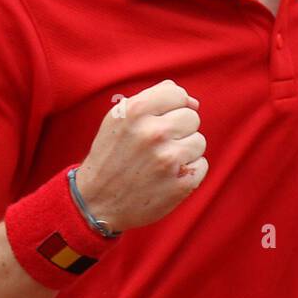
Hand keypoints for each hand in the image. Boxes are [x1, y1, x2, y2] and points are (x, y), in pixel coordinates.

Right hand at [73, 80, 207, 232]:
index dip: (171, 107)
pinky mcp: (181, 185)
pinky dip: (188, 172)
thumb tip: (194, 102)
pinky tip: (167, 177)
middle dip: (179, 130)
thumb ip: (155, 99)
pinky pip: (202, 165)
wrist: (96, 203)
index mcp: (136, 111)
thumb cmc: (111, 156)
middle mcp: (153, 133)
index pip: (177, 94)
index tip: (158, 121)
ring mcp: (168, 160)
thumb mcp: (120, 118)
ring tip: (160, 162)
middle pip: (192, 117)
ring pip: (199, 141)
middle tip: (157, 145)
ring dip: (184, 151)